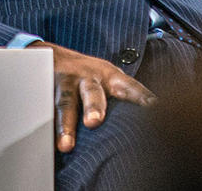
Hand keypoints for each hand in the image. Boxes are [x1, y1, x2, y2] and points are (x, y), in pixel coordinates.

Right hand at [29, 41, 155, 152]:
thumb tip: (155, 115)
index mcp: (110, 75)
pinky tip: (46, 142)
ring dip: (65, 125)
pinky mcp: (47, 92)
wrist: (54, 56)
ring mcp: (66, 84)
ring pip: (65, 103)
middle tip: (95, 122)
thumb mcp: (110, 78)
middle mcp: (87, 78)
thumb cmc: (90, 76)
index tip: (152, 108)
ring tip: (67, 145)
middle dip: (93, 107)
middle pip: (92, 92)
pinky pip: (45, 111)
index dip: (140, 97)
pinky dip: (45, 126)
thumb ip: (126, 94)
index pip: (128, 86)